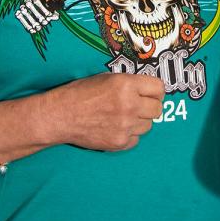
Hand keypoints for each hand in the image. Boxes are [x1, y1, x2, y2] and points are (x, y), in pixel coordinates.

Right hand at [43, 72, 164, 150]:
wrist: (60, 116)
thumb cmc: (79, 94)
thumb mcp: (106, 78)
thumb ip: (129, 84)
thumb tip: (147, 90)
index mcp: (126, 85)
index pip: (159, 88)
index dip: (155, 90)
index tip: (150, 93)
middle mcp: (129, 105)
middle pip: (157, 109)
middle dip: (150, 106)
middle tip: (139, 106)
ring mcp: (125, 126)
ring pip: (148, 125)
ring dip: (139, 121)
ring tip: (123, 117)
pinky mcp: (119, 142)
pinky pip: (136, 139)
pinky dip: (129, 135)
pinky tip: (116, 128)